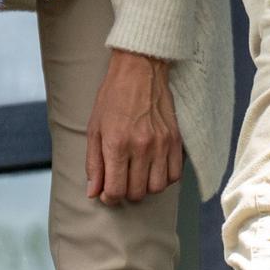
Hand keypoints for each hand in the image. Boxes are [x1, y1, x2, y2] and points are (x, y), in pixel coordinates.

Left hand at [84, 46, 184, 204]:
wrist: (140, 71)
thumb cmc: (112, 99)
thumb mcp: (94, 129)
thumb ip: (94, 164)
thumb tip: (93, 192)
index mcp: (117, 144)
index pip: (116, 190)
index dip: (109, 198)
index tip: (107, 193)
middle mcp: (141, 147)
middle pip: (137, 192)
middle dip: (126, 193)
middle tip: (121, 182)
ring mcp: (162, 144)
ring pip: (158, 187)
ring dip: (146, 188)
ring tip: (137, 176)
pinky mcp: (176, 140)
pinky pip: (175, 175)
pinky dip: (164, 179)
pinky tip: (154, 169)